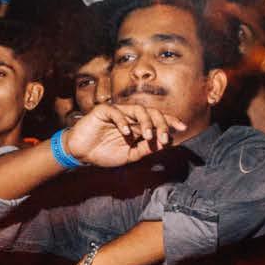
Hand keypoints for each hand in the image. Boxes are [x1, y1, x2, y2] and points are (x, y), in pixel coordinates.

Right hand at [63, 102, 185, 167]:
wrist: (81, 154)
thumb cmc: (105, 153)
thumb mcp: (131, 155)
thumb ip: (147, 149)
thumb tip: (167, 143)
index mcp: (139, 126)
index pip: (158, 119)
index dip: (171, 121)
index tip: (183, 128)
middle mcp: (131, 117)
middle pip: (152, 112)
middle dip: (161, 124)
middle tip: (164, 138)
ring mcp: (118, 112)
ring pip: (138, 109)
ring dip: (146, 122)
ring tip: (148, 135)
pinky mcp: (103, 111)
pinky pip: (116, 112)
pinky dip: (122, 121)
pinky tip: (126, 132)